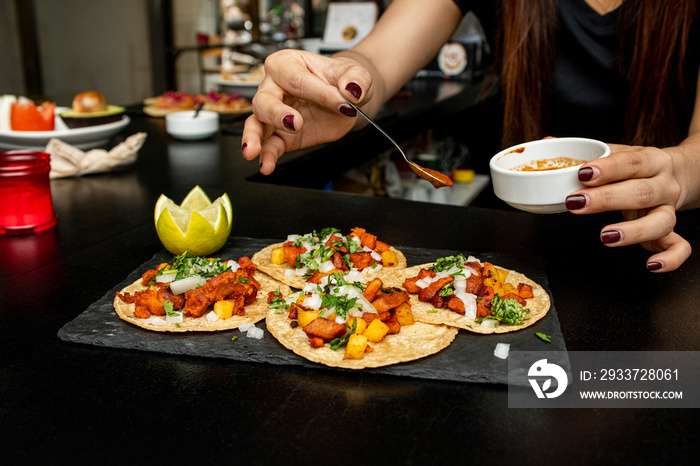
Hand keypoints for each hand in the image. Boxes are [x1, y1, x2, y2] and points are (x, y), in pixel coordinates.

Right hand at [241, 50, 372, 174]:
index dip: (319, 93)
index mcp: (289, 64)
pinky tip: (267, 165)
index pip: (297, 79)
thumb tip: (352, 89)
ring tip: (254, 150)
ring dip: (254, 136)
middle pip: (264, 99)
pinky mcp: (282, 136)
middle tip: (295, 123)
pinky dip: (267, 156)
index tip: (342, 104)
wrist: (346, 99)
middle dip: (276, 113)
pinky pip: (270, 145)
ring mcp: (275, 113)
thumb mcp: (355, 74)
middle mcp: (275, 87)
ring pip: (256, 122)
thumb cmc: (341, 81)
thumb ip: (356, 78)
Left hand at [565, 144, 691, 271]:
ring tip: (605, 236)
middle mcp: (664, 185)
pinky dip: (670, 258)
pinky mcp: (672, 231)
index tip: (583, 173)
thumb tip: (548, 142)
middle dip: (607, 199)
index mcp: (651, 161)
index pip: (632, 162)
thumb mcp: (617, 153)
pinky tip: (651, 265)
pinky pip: (679, 246)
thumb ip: (585, 152)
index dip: (608, 168)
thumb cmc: (638, 167)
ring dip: (634, 231)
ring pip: (662, 221)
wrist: (680, 174)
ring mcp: (669, 209)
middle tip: (575, 203)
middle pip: (641, 192)